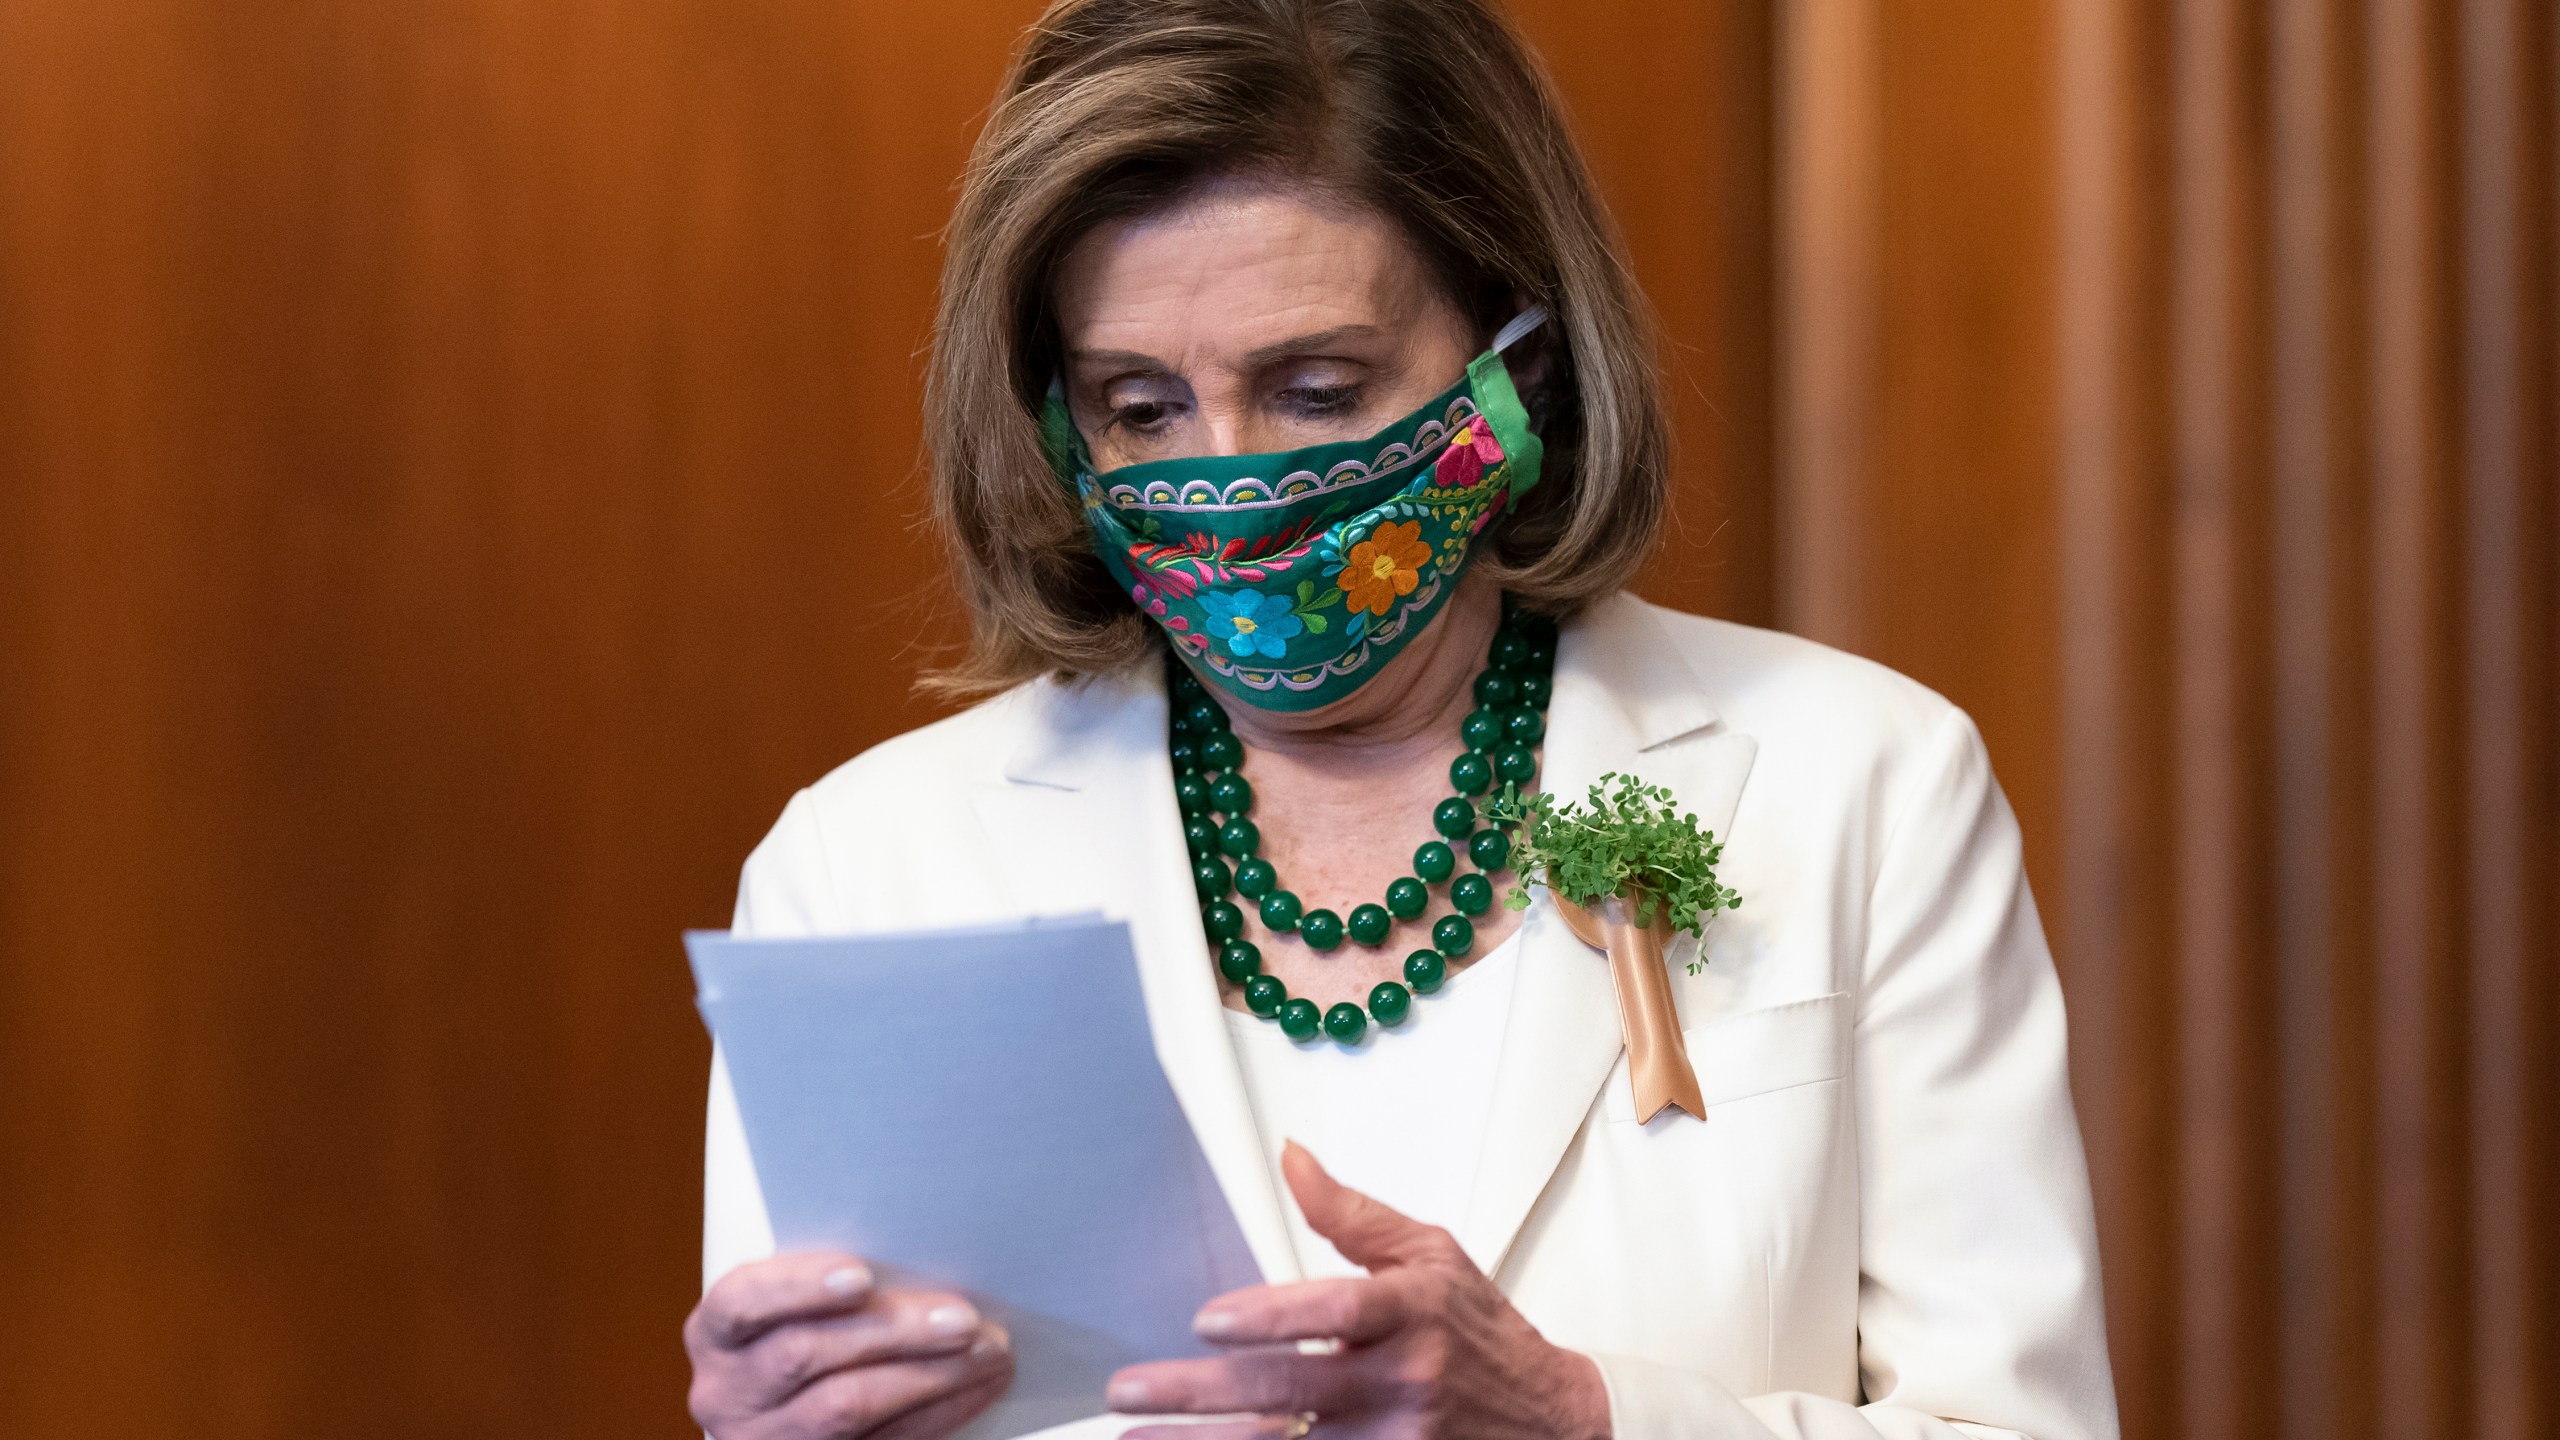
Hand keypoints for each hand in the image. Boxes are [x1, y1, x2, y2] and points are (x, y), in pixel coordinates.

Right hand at [684, 1251, 1013, 1439]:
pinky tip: (977, 1385)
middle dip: (893, 1331)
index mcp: (717, 1332)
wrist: (791, 1413)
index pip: (742, 1302)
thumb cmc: (811, 1327)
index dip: (799, 1286)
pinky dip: (939, 1411)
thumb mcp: (799, 1302)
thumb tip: (927, 1248)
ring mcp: (767, 1438)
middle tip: (963, 1316)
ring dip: (930, 1375)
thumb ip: (841, 1280)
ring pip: (845, 1407)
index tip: (863, 1274)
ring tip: (989, 1350)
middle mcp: (728, 1391)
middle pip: (804, 1355)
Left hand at [1108, 1143, 1610, 1439]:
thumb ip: (1351, 1213)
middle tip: (1130, 1389)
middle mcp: (1401, 1382)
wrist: (1547, 1419)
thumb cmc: (1478, 1332)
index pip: (1336, 1314)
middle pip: (1290, 1390)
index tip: (1205, 1321)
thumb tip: (1292, 1159)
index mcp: (1410, 1312)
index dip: (1269, 1319)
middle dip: (1200, 1393)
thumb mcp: (1429, 1253)